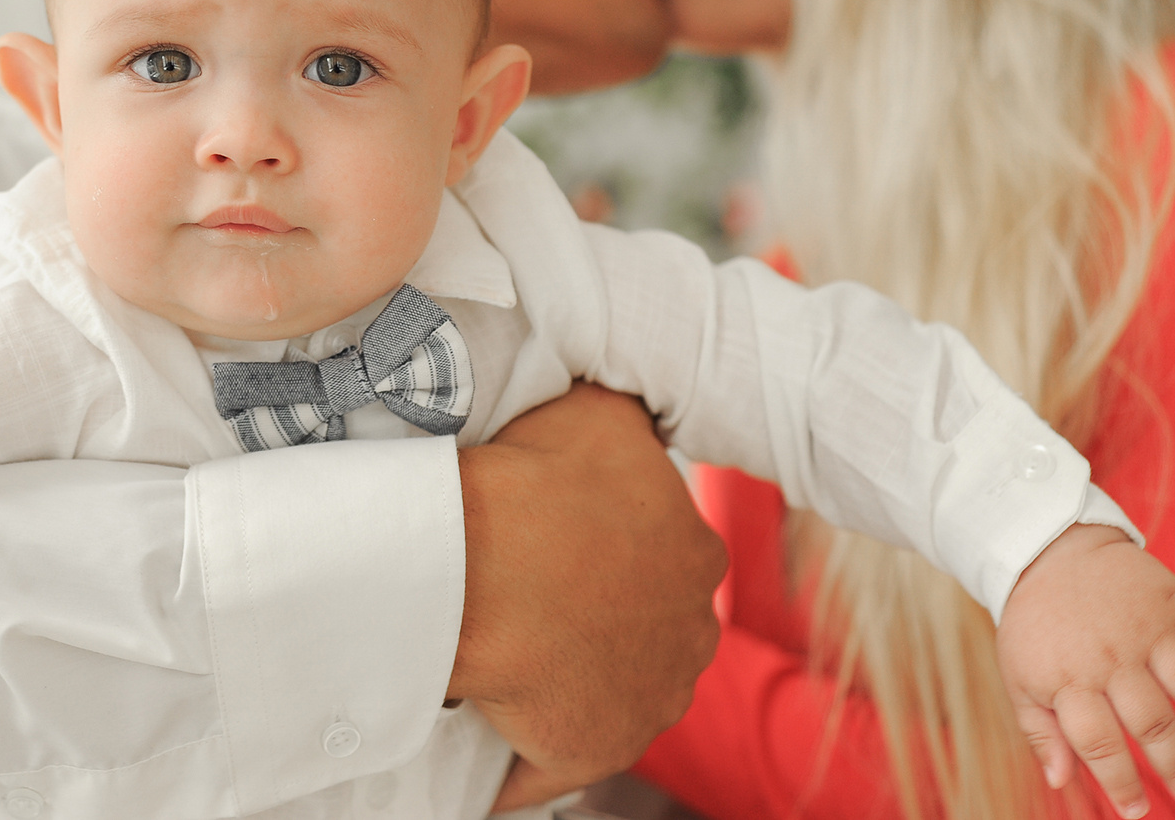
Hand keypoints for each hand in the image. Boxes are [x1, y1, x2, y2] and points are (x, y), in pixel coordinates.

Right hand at [444, 383, 724, 813]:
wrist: (474, 561)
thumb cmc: (535, 481)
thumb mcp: (599, 411)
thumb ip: (632, 422)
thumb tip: (635, 424)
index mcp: (699, 554)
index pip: (666, 555)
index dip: (612, 547)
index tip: (561, 539)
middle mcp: (693, 636)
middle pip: (646, 627)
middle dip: (602, 617)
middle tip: (532, 595)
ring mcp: (649, 701)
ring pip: (613, 691)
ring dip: (574, 681)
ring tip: (509, 655)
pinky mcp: (596, 751)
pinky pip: (559, 762)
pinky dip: (528, 761)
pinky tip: (492, 746)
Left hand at [997, 524, 1174, 817]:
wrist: (1044, 549)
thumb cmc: (1035, 624)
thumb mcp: (1018, 675)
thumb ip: (1040, 730)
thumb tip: (1061, 781)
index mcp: (1068, 679)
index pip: (1098, 742)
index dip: (1120, 782)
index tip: (1139, 813)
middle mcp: (1109, 656)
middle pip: (1151, 720)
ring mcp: (1144, 626)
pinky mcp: (1171, 597)